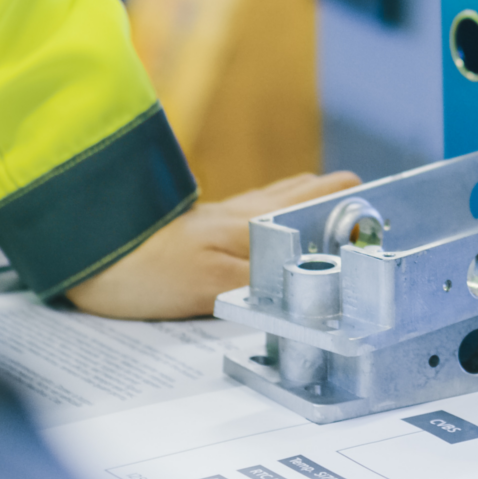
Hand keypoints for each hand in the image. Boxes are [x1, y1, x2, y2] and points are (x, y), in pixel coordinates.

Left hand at [64, 170, 360, 318]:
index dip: (364, 208)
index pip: (330, 197)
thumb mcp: (210, 289)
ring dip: (315, 209)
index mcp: (257, 221)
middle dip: (348, 204)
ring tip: (336, 233)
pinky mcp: (203, 225)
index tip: (390, 227)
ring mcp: (225, 214)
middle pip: (314, 190)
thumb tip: (313, 285)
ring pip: (286, 198)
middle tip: (370, 230)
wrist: (87, 250)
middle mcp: (246, 209)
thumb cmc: (142, 268)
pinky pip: (257, 213)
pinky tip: (275, 240)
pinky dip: (281, 220)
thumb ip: (263, 284)